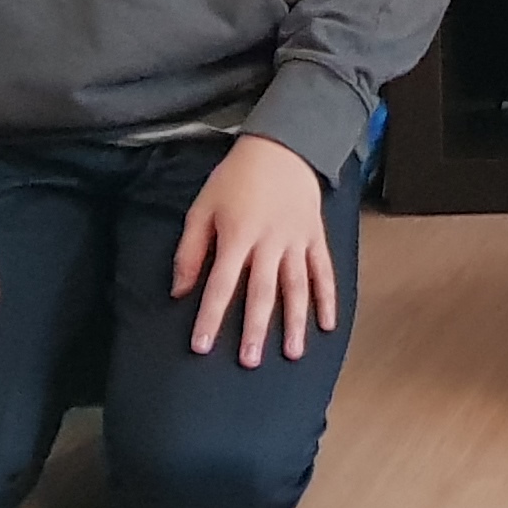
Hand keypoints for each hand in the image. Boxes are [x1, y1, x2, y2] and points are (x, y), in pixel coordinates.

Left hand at [172, 133, 338, 369]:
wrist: (282, 147)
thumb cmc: (236, 179)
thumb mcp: (203, 208)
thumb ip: (190, 250)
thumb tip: (180, 291)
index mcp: (238, 235)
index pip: (222, 283)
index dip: (210, 315)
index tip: (201, 345)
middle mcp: (270, 242)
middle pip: (263, 291)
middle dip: (256, 329)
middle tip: (250, 361)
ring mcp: (296, 240)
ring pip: (297, 286)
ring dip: (295, 321)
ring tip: (292, 353)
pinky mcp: (315, 237)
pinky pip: (323, 271)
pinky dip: (327, 298)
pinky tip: (328, 324)